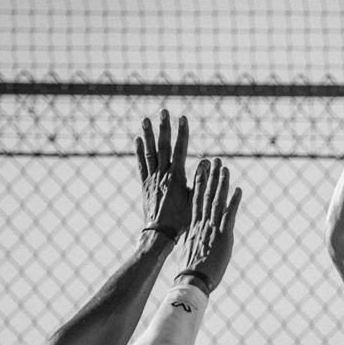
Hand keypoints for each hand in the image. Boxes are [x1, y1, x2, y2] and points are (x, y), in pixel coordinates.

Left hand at [135, 111, 191, 240]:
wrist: (160, 233)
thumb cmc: (181, 219)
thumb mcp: (195, 199)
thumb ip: (199, 180)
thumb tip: (205, 162)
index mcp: (176, 177)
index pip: (180, 150)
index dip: (182, 133)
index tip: (182, 118)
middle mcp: (162, 175)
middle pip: (163, 146)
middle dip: (164, 128)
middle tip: (163, 112)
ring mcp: (152, 179)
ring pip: (150, 152)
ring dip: (148, 135)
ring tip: (145, 119)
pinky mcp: (145, 184)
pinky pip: (142, 165)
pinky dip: (140, 151)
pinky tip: (138, 140)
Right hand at [180, 158, 241, 292]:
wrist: (193, 280)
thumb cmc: (192, 269)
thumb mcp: (192, 249)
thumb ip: (195, 237)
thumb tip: (196, 235)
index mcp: (195, 225)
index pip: (197, 199)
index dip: (199, 182)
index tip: (201, 169)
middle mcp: (203, 223)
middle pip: (207, 195)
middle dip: (211, 176)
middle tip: (215, 160)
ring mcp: (213, 228)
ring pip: (217, 201)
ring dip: (221, 184)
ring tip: (225, 168)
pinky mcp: (224, 236)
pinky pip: (229, 216)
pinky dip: (234, 202)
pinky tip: (237, 190)